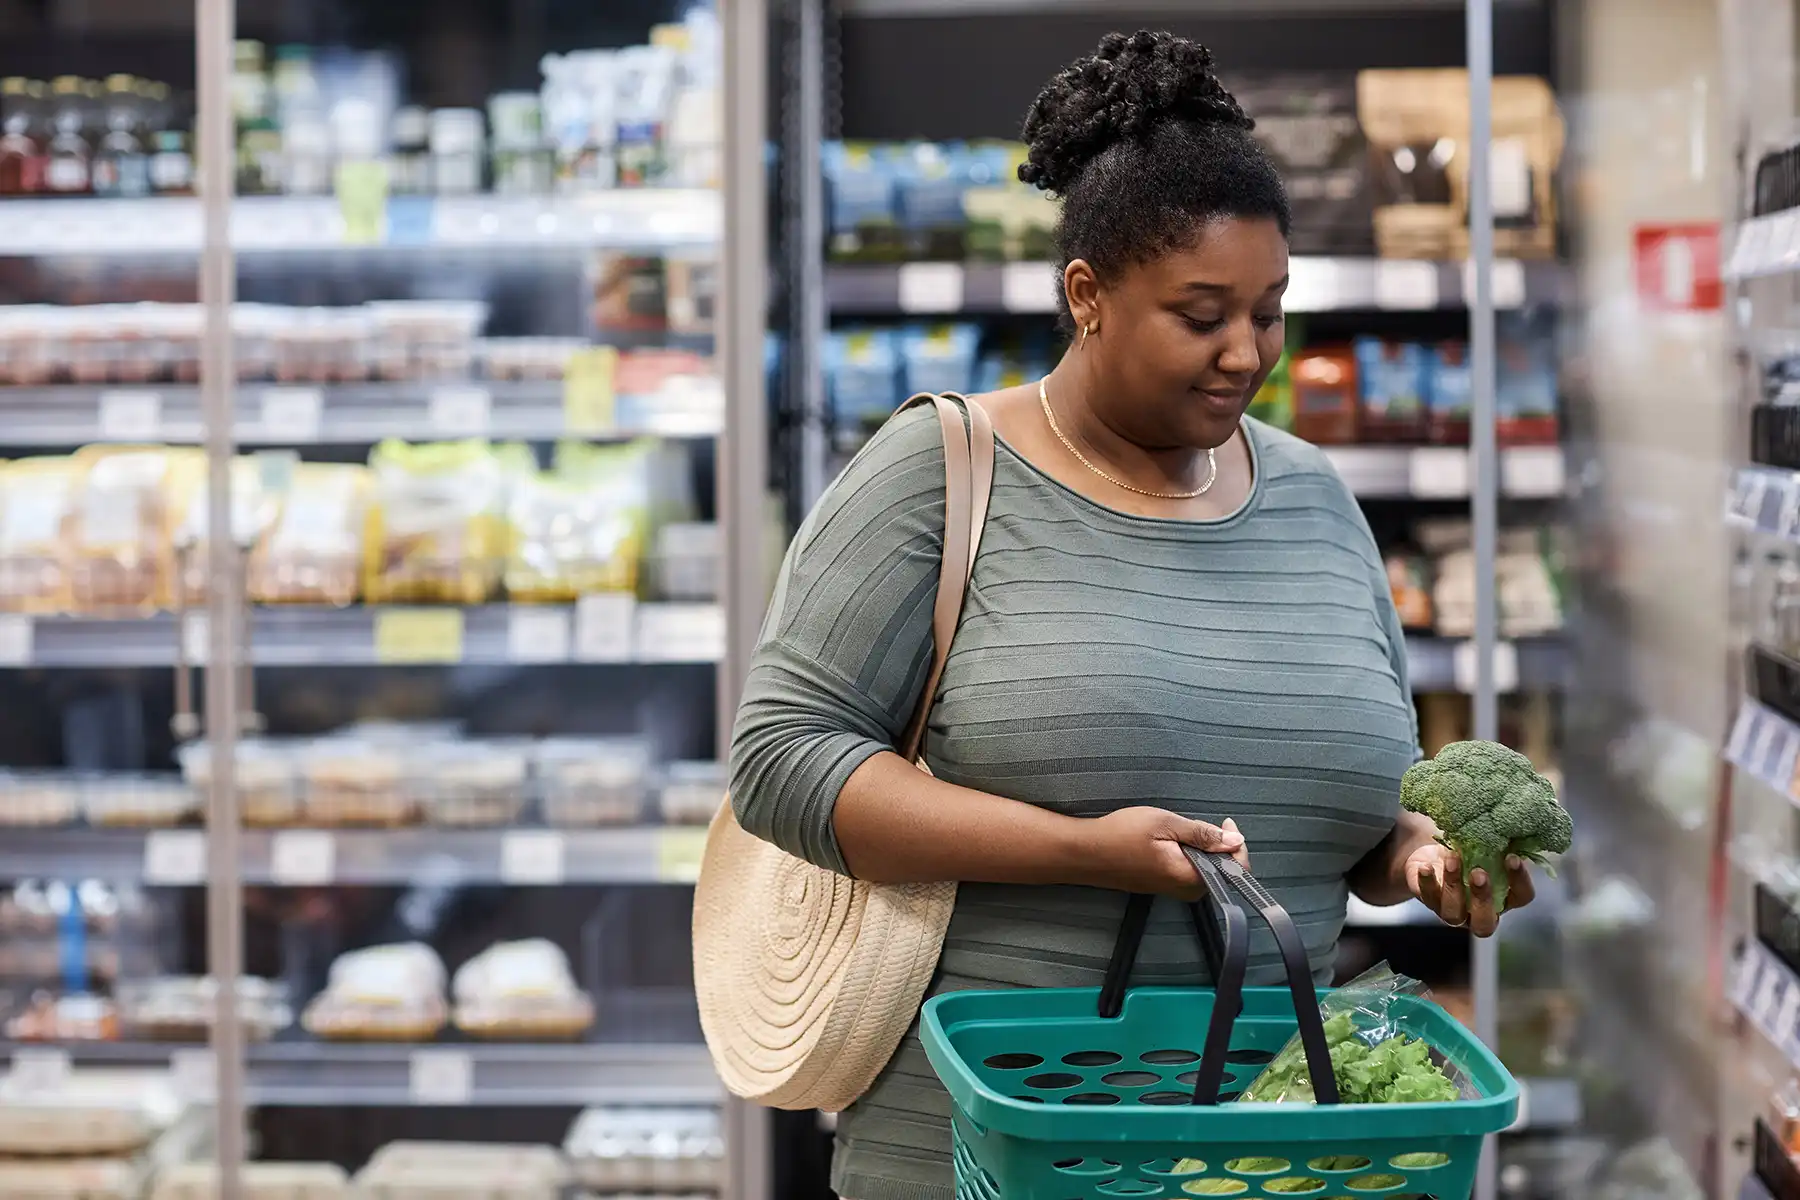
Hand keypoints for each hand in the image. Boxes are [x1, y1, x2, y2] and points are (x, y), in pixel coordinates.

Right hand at [1082, 807, 1248, 900]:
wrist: (1085, 853)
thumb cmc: (1120, 835)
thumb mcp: (1164, 823)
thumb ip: (1202, 833)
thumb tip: (1235, 839)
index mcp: (1188, 876)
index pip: (1234, 870)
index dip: (1236, 844)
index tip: (1225, 823)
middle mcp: (1183, 889)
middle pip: (1221, 871)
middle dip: (1219, 846)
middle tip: (1201, 824)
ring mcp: (1171, 890)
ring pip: (1205, 871)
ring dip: (1203, 850)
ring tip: (1182, 831)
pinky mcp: (1161, 886)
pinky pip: (1188, 872)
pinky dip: (1189, 855)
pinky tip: (1171, 841)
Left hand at [1405, 844, 1534, 936]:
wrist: (1433, 857)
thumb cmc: (1469, 854)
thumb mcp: (1487, 849)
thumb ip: (1503, 844)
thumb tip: (1516, 827)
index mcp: (1502, 900)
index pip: (1521, 897)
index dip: (1520, 881)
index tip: (1511, 857)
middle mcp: (1477, 913)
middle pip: (1485, 921)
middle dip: (1483, 898)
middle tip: (1479, 873)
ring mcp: (1451, 911)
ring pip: (1452, 912)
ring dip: (1453, 885)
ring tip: (1453, 860)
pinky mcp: (1428, 900)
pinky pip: (1426, 897)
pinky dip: (1426, 882)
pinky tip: (1426, 867)